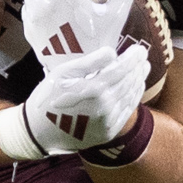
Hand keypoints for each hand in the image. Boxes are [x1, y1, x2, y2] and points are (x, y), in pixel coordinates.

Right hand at [18, 42, 148, 152]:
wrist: (39, 133)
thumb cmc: (48, 99)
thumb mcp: (62, 74)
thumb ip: (88, 63)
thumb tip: (111, 52)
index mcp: (93, 89)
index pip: (121, 69)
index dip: (132, 58)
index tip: (139, 49)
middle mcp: (104, 106)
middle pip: (128, 82)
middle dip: (137, 67)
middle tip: (143, 56)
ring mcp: (108, 121)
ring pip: (130, 97)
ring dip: (138, 81)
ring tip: (143, 69)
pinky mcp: (108, 132)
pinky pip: (127, 112)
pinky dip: (134, 98)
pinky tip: (136, 88)